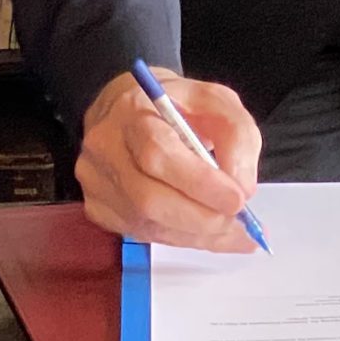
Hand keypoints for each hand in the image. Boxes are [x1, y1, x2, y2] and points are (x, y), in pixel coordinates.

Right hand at [75, 67, 260, 251]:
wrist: (127, 111)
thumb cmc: (174, 105)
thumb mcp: (215, 101)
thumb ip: (237, 135)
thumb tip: (242, 186)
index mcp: (131, 109)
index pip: (158, 152)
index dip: (199, 182)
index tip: (238, 199)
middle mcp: (105, 147)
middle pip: (148, 199)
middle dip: (202, 218)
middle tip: (240, 223)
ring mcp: (96, 181)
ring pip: (147, 224)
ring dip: (197, 234)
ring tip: (233, 231)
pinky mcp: (98, 207)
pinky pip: (143, 234)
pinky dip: (182, 238)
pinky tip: (206, 231)